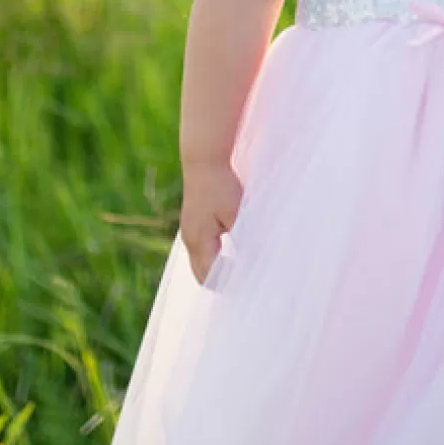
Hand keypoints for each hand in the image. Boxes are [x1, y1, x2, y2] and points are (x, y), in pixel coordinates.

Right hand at [180, 160, 243, 286]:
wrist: (204, 160)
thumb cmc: (221, 186)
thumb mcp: (237, 213)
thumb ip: (244, 238)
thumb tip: (254, 260)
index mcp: (199, 241)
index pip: (210, 276)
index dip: (227, 284)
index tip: (248, 282)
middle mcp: (190, 240)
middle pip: (202, 274)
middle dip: (221, 281)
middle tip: (244, 282)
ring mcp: (189, 231)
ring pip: (201, 262)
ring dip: (217, 268)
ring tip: (240, 270)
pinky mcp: (193, 223)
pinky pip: (201, 250)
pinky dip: (214, 256)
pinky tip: (231, 253)